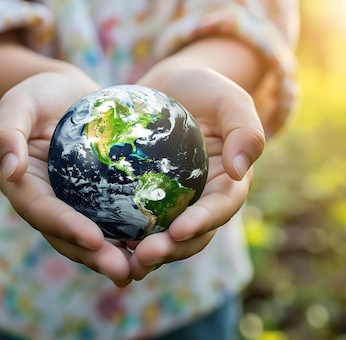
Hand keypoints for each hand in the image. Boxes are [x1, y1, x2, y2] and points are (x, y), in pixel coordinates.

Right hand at [0, 70, 133, 286]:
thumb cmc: (40, 92)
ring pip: (89, 239)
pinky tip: (157, 245)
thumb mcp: (19, 102)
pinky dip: (128, 237)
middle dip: (93, 257)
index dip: (66, 228)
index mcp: (21, 185)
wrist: (67, 93)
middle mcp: (44, 202)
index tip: (95, 239)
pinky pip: (110, 222)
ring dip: (113, 257)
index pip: (41, 212)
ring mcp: (69, 204)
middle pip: (65, 237)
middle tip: (123, 272)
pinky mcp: (92, 201)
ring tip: (142, 270)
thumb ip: (6, 132)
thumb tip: (10, 171)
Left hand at [128, 66, 264, 279]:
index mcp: (229, 184)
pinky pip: (136, 221)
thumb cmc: (204, 89)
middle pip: (191, 235)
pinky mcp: (147, 200)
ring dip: (145, 252)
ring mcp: (175, 204)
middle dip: (170, 250)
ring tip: (121, 260)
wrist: (169, 86)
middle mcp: (203, 201)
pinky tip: (100, 241)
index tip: (178, 230)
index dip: (201, 224)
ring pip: (163, 237)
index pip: (219, 209)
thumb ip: (245, 130)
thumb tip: (239, 170)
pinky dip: (122, 235)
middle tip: (142, 256)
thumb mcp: (230, 99)